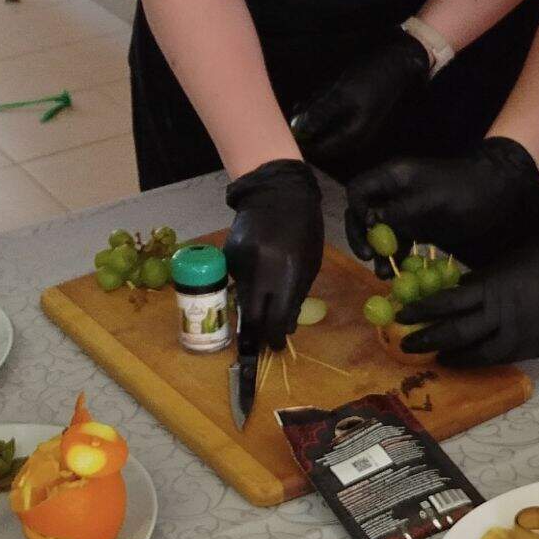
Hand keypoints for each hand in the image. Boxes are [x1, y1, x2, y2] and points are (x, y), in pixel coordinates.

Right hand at [224, 158, 324, 358]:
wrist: (276, 192)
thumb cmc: (303, 228)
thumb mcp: (310, 264)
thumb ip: (296, 297)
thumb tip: (285, 327)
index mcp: (284, 273)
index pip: (274, 320)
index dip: (274, 339)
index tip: (275, 347)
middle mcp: (257, 271)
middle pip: (251, 317)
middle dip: (257, 334)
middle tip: (264, 341)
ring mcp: (238, 263)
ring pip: (242, 299)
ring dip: (254, 305)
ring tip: (267, 294)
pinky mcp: (228, 256)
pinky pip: (237, 280)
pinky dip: (248, 284)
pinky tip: (259, 269)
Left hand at [288, 30, 431, 174]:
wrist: (398, 62)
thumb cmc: (371, 78)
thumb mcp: (341, 94)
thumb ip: (318, 114)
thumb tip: (297, 130)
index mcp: (352, 136)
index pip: (318, 150)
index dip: (301, 139)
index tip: (288, 124)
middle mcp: (353, 135)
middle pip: (319, 138)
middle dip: (306, 124)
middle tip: (300, 107)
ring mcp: (354, 123)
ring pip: (323, 125)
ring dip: (313, 113)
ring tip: (310, 99)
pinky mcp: (353, 111)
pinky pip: (331, 115)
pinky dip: (322, 105)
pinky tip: (321, 93)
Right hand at [346, 135, 538, 266]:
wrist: (498, 192)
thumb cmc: (465, 191)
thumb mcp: (431, 202)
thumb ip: (399, 212)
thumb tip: (369, 222)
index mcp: (394, 176)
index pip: (358, 191)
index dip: (356, 211)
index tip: (368, 233)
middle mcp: (394, 191)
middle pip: (363, 213)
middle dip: (363, 236)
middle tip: (368, 257)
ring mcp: (405, 209)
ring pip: (380, 232)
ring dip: (380, 253)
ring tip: (384, 275)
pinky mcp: (418, 225)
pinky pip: (399, 242)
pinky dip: (396, 257)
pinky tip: (396, 274)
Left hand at [399, 219, 538, 367]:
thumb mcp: (507, 262)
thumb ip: (483, 282)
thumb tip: (461, 291)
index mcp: (491, 288)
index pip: (445, 303)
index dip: (421, 312)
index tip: (402, 316)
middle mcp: (500, 317)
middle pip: (455, 334)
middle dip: (427, 340)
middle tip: (406, 345)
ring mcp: (519, 336)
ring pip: (477, 354)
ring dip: (453, 356)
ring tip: (438, 358)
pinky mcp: (535, 347)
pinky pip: (502, 358)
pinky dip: (482, 360)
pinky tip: (472, 360)